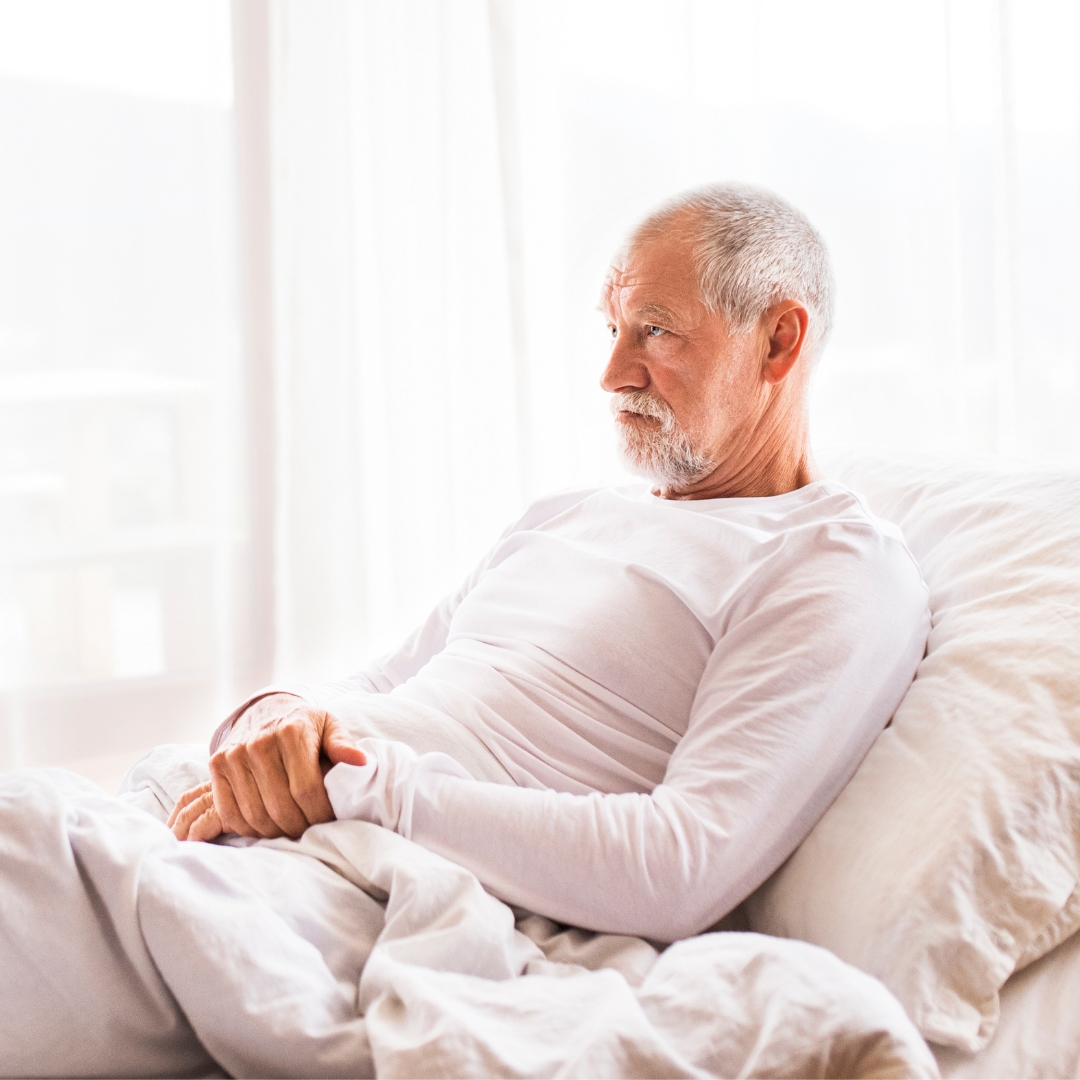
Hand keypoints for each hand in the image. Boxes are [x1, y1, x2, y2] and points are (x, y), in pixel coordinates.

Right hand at [176, 693, 366, 841]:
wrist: (266, 709)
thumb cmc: (305, 724)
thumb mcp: (329, 726)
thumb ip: (343, 745)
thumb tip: (360, 762)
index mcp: (291, 732)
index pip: (306, 789)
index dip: (319, 813)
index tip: (329, 820)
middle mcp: (259, 743)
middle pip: (279, 806)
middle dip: (299, 826)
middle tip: (310, 830)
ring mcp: (234, 755)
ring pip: (254, 814)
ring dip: (275, 832)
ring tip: (291, 830)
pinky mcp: (217, 765)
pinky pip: (230, 812)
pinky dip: (248, 828)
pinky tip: (266, 826)